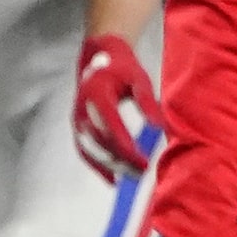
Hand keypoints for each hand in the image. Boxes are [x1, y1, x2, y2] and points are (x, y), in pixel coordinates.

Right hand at [72, 33, 158, 182]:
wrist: (97, 57)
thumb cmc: (123, 68)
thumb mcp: (139, 79)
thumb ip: (148, 102)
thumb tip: (160, 127)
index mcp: (96, 93)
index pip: (109, 124)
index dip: (124, 143)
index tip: (141, 158)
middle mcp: (81, 109)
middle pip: (98, 140)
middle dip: (119, 159)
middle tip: (144, 171)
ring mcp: (76, 120)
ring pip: (89, 149)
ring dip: (109, 166)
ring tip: (133, 178)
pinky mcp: (77, 127)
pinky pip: (85, 150)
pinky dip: (97, 166)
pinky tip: (114, 179)